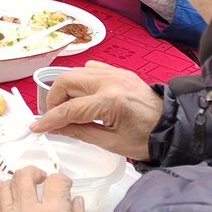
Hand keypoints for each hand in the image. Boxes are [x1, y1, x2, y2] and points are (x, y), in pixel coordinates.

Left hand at [0, 167, 93, 211]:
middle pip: (24, 176)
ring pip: (3, 188)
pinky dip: (1, 206)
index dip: (61, 180)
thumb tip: (75, 200)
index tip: (62, 184)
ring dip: (13, 187)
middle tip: (39, 179)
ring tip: (21, 193)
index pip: (56, 181)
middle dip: (33, 173)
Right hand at [29, 61, 162, 160]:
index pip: (69, 109)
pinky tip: (84, 96)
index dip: (49, 119)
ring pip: (76, 72)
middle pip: (66, 81)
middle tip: (54, 116)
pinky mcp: (120, 72)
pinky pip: (91, 68)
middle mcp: (111, 81)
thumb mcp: (111, 142)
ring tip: (68, 108)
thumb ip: (79, 131)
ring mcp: (116, 73)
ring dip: (66, 89)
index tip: (37, 128)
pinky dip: (81, 80)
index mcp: (110, 102)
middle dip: (54, 99)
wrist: (174, 128)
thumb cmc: (147, 140)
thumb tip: (54, 128)